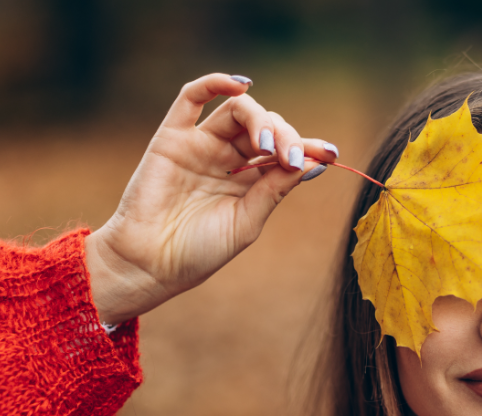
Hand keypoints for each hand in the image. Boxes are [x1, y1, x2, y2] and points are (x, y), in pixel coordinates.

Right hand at [84, 73, 336, 324]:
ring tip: (266, 145)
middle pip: (265, 128)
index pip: (284, 152)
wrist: (150, 264)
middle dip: (285, 137)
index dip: (308, 147)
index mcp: (251, 181)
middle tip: (290, 157)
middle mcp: (229, 159)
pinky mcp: (172, 138)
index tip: (331, 153)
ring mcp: (202, 145)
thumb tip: (312, 164)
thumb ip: (274, 190)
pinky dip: (215, 84)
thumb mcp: (246, 222)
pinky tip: (239, 85)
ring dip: (259, 120)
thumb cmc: (198, 252)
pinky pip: (191, 98)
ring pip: (237, 111)